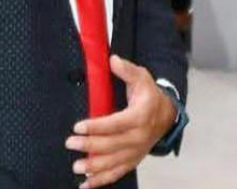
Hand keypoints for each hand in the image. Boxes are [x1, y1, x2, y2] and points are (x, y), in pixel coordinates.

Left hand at [64, 55, 177, 188]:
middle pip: (112, 145)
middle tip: (70, 143)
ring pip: (114, 162)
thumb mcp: (142, 77)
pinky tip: (85, 184)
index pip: (116, 124)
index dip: (96, 126)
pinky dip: (102, 180)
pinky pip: (117, 173)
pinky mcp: (133, 160)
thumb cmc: (149, 95)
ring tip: (76, 166)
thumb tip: (113, 60)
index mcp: (140, 116)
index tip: (78, 126)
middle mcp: (139, 137)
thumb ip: (127, 69)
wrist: (167, 115)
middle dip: (89, 145)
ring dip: (94, 166)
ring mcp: (137, 151)